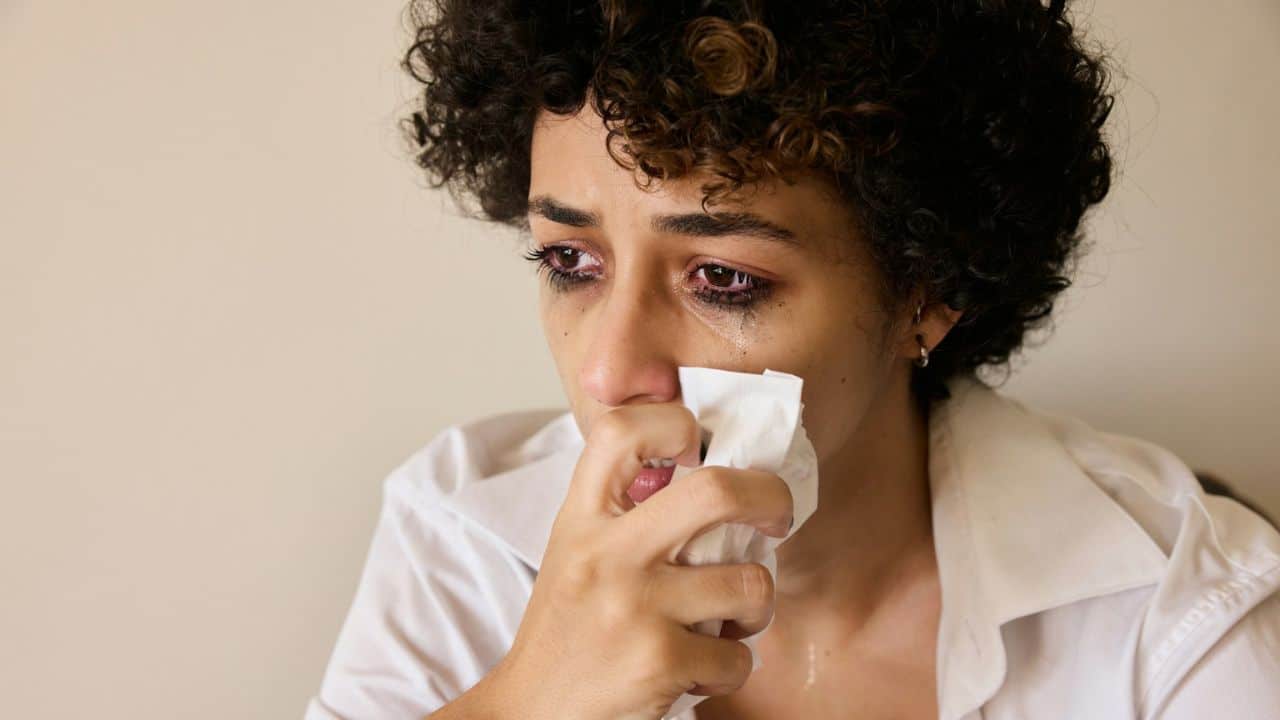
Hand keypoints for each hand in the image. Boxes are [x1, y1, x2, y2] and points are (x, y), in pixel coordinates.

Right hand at [487, 401, 794, 719]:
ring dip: (756, 606)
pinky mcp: (658, 663)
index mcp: (583, 517)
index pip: (622, 429)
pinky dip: (731, 667)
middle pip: (716, 490)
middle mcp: (607, 554)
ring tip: (730, 619)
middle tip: (775, 517)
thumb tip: (710, 466)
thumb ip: (625, 509)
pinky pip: (739, 656)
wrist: (530, 713)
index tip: (700, 448)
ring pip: (750, 582)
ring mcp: (634, 608)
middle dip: (770, 499)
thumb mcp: (577, 550)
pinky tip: (700, 670)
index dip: (675, 422)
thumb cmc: (569, 629)